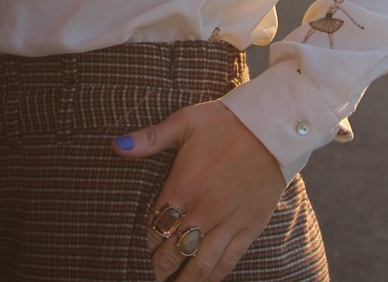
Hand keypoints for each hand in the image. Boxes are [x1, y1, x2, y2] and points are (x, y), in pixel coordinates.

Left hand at [113, 100, 285, 280]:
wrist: (271, 126)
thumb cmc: (225, 121)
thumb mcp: (185, 121)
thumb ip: (150, 138)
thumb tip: (116, 145)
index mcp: (182, 187)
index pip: (154, 227)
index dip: (144, 243)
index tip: (138, 251)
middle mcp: (202, 211)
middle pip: (172, 251)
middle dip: (158, 267)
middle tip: (150, 274)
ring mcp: (227, 222)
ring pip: (199, 265)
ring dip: (183, 280)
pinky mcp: (249, 227)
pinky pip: (228, 261)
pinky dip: (213, 276)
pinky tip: (204, 281)